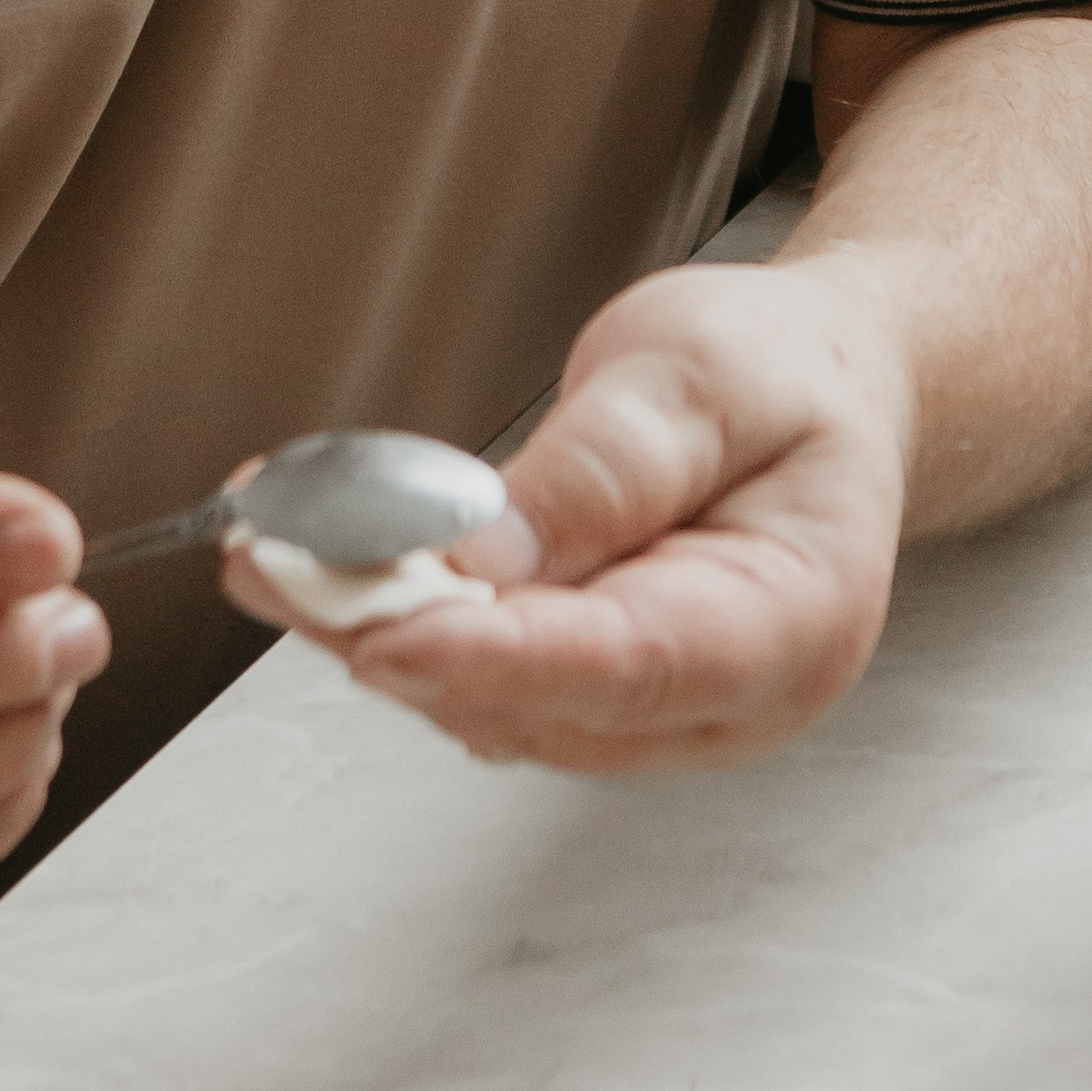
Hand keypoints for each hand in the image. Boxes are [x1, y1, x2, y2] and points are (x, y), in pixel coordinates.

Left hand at [223, 262, 908, 771]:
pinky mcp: (593, 696)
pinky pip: (483, 677)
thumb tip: (487, 557)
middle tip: (273, 556)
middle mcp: (727, 700)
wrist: (823, 393)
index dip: (497, 657)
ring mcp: (659, 715)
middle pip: (542, 698)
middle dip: (398, 634)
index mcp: (793, 621)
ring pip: (493, 701)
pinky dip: (398, 620)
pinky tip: (320, 559)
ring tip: (268, 546)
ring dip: (375, 628)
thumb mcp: (700, 375)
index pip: (630, 661)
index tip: (381, 635)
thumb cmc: (782, 378)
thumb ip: (604, 467)